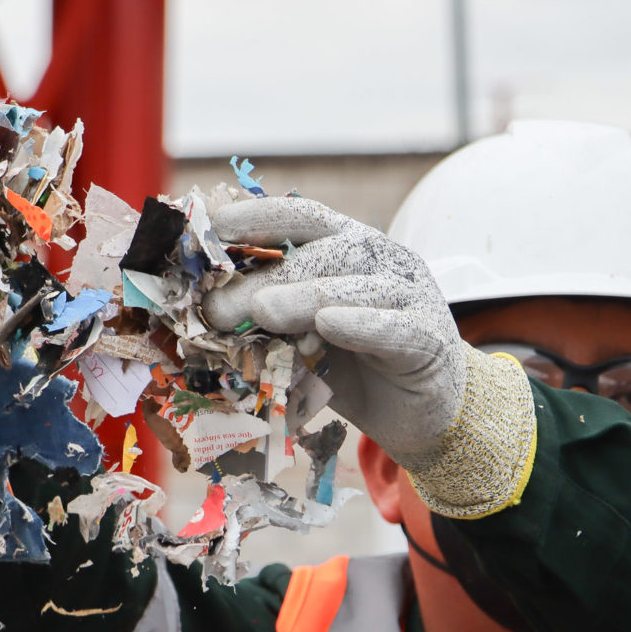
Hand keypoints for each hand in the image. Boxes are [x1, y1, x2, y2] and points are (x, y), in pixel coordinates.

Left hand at [202, 196, 464, 467]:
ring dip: (304, 296)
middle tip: (214, 305)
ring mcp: (411, 296)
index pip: (304, 219)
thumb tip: (200, 314)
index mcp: (350, 249)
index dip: (259, 217)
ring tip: (262, 310)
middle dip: (265, 275)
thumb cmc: (356, 369)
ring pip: (356, 285)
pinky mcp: (430, 339)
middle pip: (323, 253)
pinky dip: (361, 324)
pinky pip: (395, 327)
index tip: (213, 226)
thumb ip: (266, 320)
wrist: (424, 415)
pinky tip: (329, 324)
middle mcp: (384, 261)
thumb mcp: (302, 339)